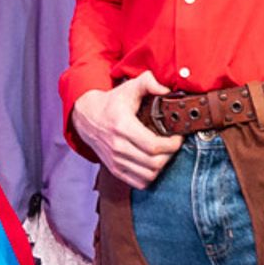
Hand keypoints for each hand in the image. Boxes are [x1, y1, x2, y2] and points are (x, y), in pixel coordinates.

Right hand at [68, 72, 178, 186]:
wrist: (86, 117)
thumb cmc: (111, 103)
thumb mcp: (128, 88)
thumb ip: (148, 82)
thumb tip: (166, 88)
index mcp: (123, 126)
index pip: (154, 146)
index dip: (172, 144)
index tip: (177, 137)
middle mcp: (118, 146)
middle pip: (154, 163)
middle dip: (170, 155)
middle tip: (173, 145)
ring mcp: (115, 160)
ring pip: (149, 175)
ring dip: (162, 166)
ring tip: (163, 154)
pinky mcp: (115, 170)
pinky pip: (139, 183)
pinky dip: (150, 176)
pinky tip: (152, 163)